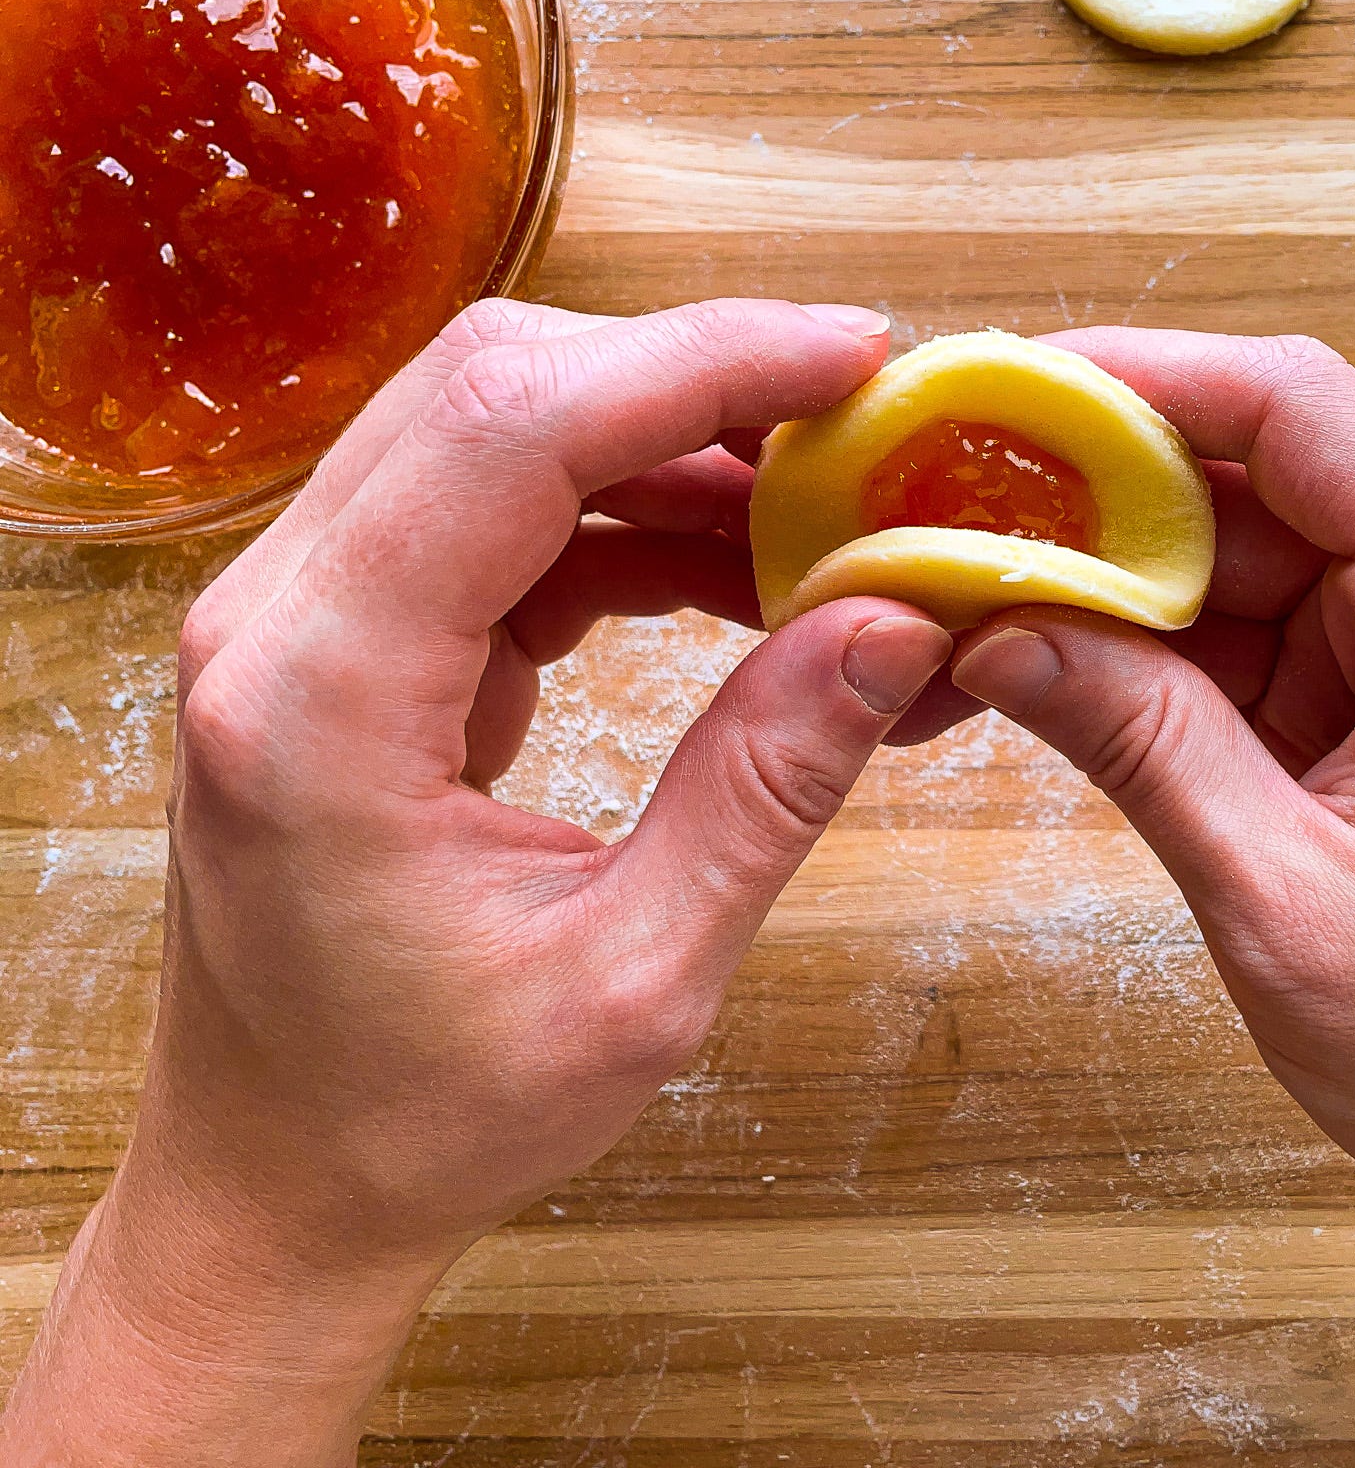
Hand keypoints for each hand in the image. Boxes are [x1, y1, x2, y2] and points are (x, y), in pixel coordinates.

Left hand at [0, 298, 954, 1465]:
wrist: (280, 1184)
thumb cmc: (423, 1114)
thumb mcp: (635, 981)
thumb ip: (764, 788)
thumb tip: (890, 624)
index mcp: (319, 701)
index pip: (507, 434)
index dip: (697, 366)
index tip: (854, 357)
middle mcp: (276, 625)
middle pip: (492, 391)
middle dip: (695, 383)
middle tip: (861, 432)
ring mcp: (299, 621)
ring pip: (497, 432)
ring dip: (670, 449)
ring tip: (824, 516)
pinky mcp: (348, 641)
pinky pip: (500, 516)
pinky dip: (629, 518)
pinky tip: (741, 572)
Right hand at [948, 330, 1354, 1466]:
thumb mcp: (1282, 900)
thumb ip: (1140, 741)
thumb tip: (995, 625)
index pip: (1302, 413)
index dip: (1142, 379)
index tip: (998, 393)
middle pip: (1262, 481)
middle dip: (1096, 496)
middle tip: (939, 517)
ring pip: (1247, 567)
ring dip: (1114, 586)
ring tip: (966, 607)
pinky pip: (1263, 649)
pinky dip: (1159, 661)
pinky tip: (1052, 676)